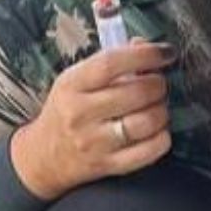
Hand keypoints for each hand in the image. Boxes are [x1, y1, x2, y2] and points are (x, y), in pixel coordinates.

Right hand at [12, 40, 175, 199]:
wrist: (44, 156)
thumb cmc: (67, 111)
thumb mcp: (77, 80)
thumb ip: (110, 62)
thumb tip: (144, 46)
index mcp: (72, 84)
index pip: (111, 63)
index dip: (145, 55)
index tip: (165, 52)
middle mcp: (80, 113)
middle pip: (135, 93)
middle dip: (158, 85)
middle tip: (159, 85)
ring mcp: (95, 142)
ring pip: (146, 122)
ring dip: (162, 111)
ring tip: (158, 108)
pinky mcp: (109, 165)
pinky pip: (149, 151)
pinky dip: (162, 138)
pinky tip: (158, 131)